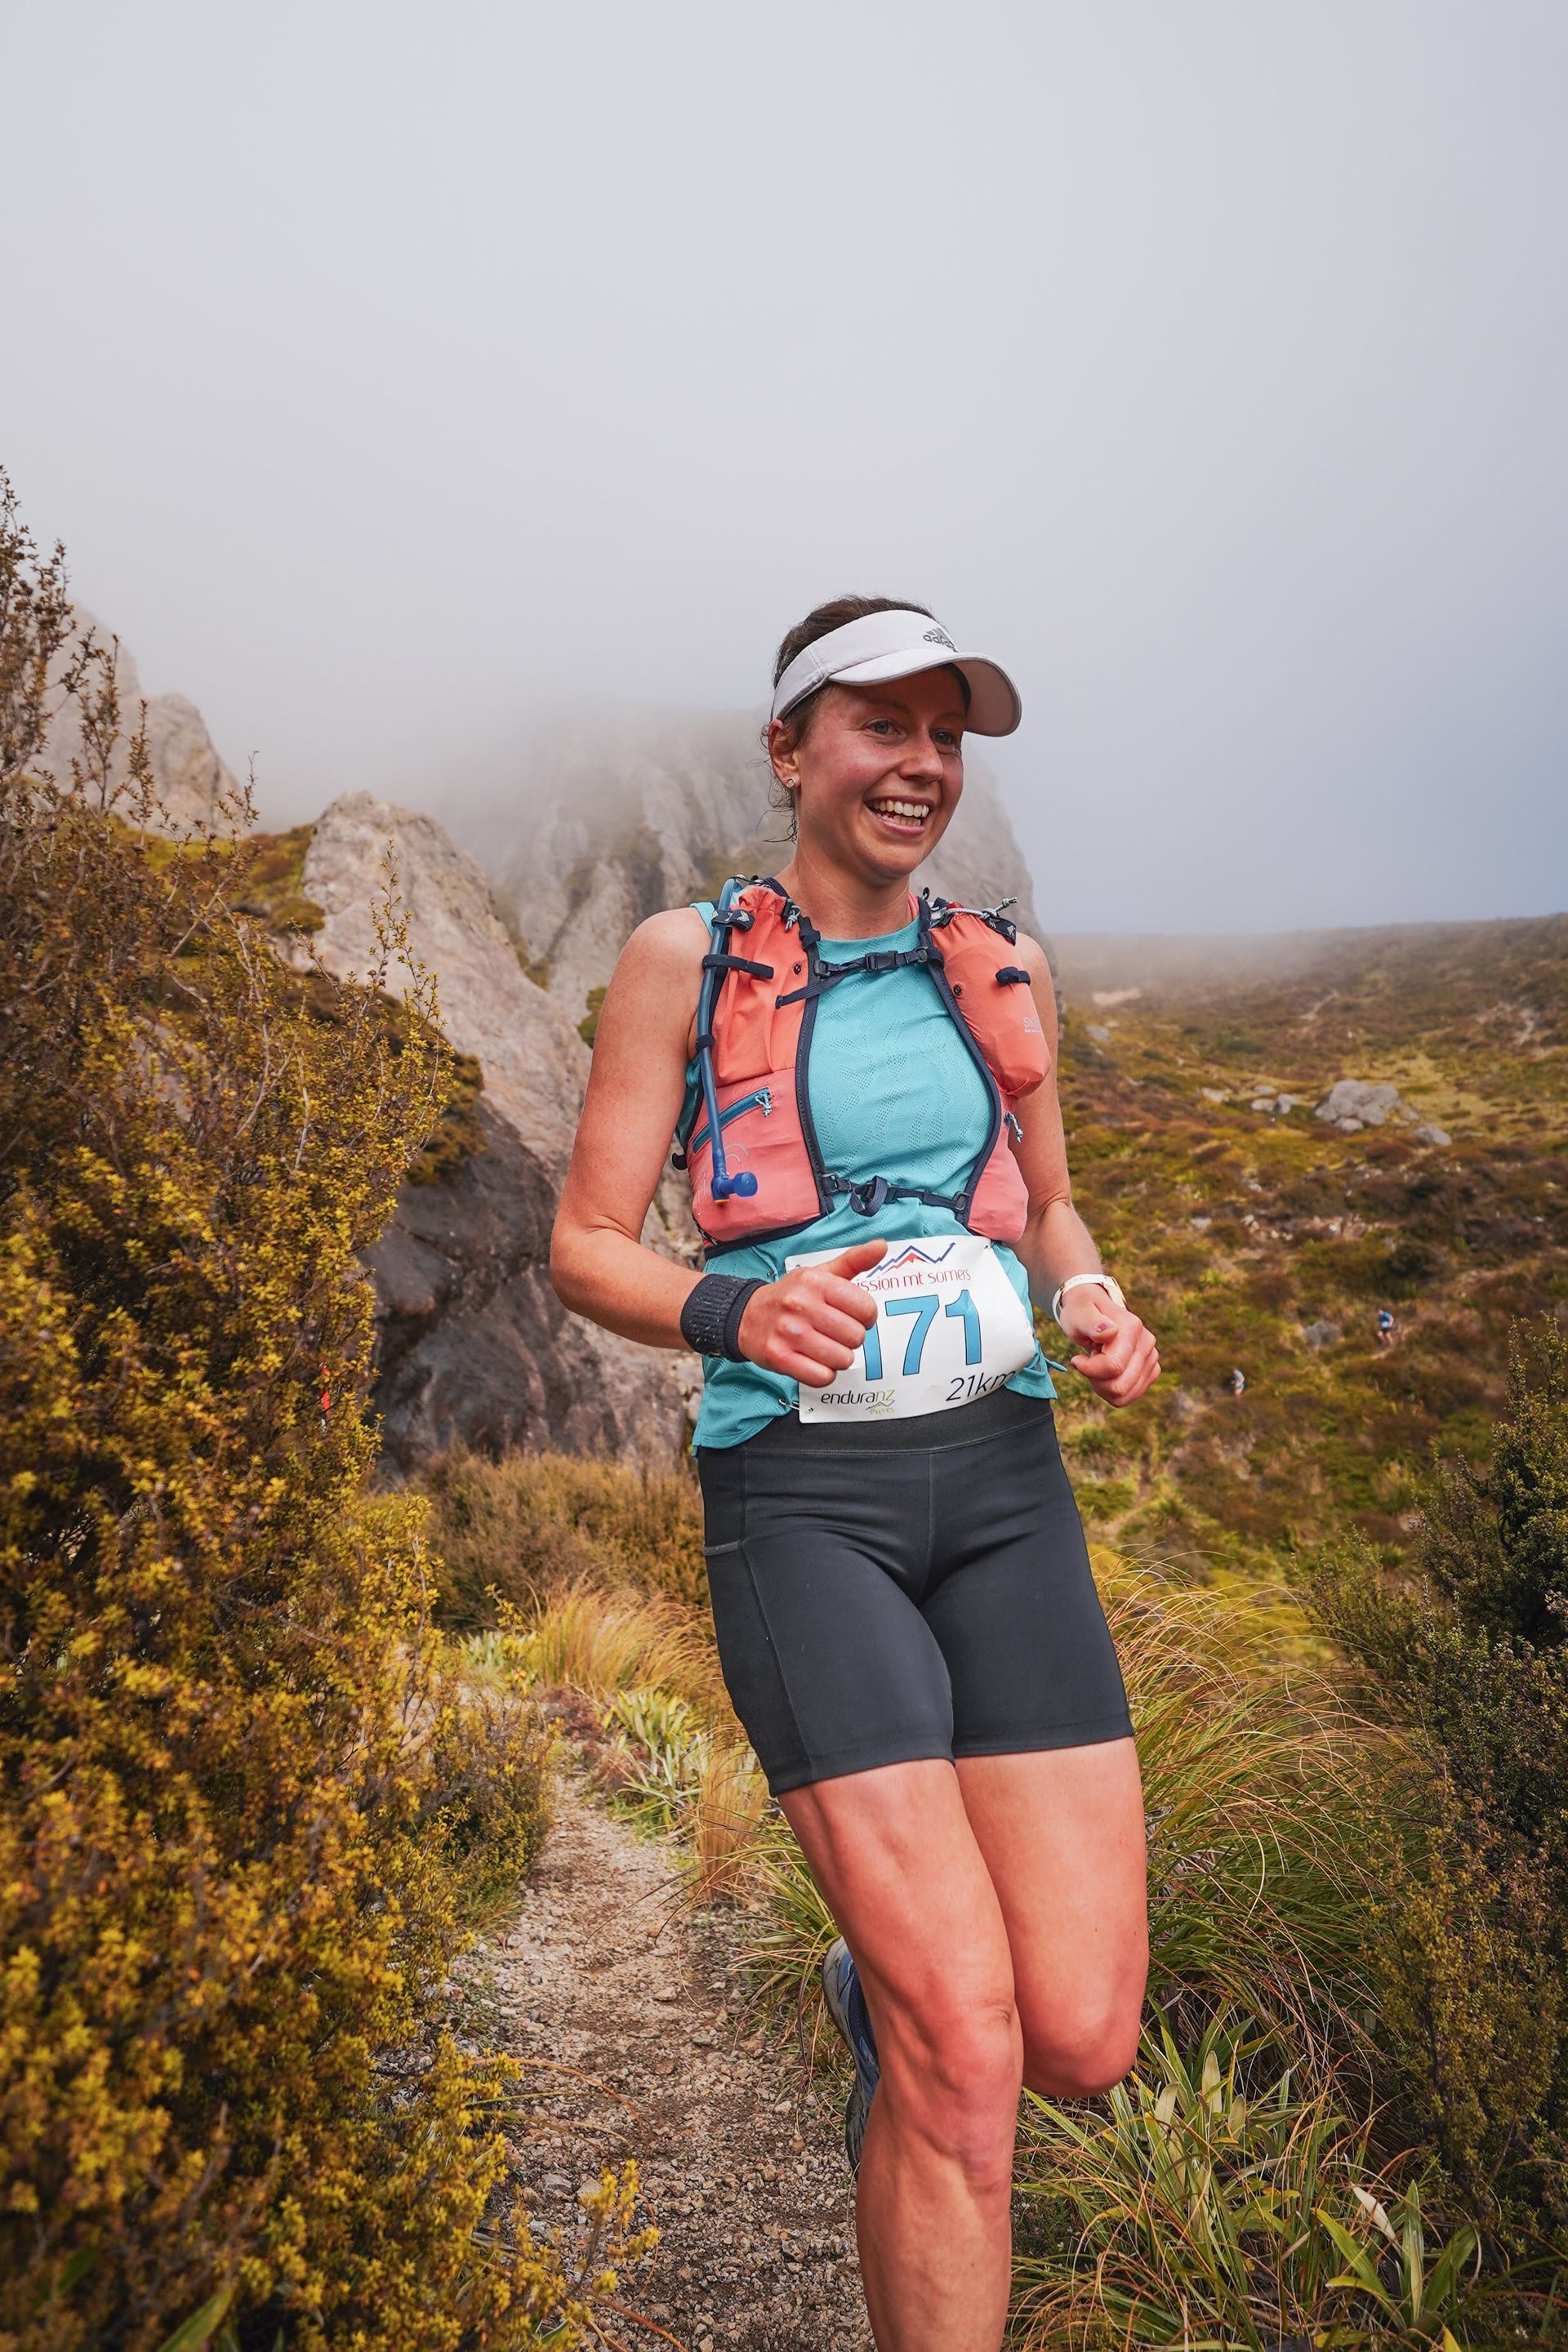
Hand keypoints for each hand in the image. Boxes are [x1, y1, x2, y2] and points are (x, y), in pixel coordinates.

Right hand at [736, 1239, 884, 1385]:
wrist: (747, 1316)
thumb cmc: (791, 1296)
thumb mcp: (820, 1273)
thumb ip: (854, 1260)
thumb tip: (881, 1246)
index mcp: (815, 1282)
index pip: (866, 1308)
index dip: (866, 1317)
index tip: (852, 1316)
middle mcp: (801, 1305)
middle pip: (856, 1337)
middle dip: (850, 1338)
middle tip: (834, 1333)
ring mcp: (789, 1332)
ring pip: (842, 1359)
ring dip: (838, 1358)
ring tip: (824, 1346)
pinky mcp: (779, 1358)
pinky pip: (822, 1377)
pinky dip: (823, 1373)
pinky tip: (813, 1361)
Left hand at [1059, 1286, 1159, 1406]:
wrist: (1093, 1309)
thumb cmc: (1082, 1313)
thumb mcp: (1077, 1314)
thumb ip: (1090, 1322)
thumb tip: (1110, 1332)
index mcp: (1131, 1327)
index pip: (1112, 1367)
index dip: (1088, 1369)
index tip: (1076, 1359)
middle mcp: (1147, 1342)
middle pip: (1119, 1386)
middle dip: (1096, 1380)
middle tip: (1088, 1361)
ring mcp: (1152, 1357)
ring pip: (1124, 1395)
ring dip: (1102, 1386)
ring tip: (1097, 1364)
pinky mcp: (1151, 1370)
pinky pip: (1129, 1396)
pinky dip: (1111, 1391)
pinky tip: (1105, 1372)